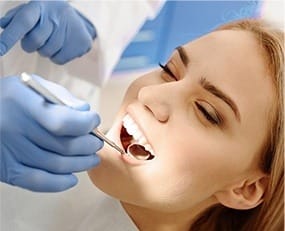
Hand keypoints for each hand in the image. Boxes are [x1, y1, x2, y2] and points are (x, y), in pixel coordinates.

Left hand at [0, 1, 95, 63]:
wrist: (79, 20)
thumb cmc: (49, 16)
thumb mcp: (33, 11)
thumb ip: (16, 18)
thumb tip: (2, 25)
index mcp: (41, 6)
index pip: (23, 22)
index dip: (10, 36)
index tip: (0, 50)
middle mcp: (56, 16)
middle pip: (34, 42)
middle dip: (30, 45)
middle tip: (36, 40)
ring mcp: (70, 30)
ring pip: (46, 53)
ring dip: (45, 50)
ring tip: (52, 40)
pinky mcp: (81, 43)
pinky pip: (58, 60)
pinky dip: (56, 56)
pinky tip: (62, 46)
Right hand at [0, 75, 102, 191]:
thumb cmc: (13, 98)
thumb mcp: (35, 86)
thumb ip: (61, 96)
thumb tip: (85, 111)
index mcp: (21, 102)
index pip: (62, 121)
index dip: (86, 123)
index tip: (94, 120)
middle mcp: (13, 128)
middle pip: (64, 146)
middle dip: (89, 145)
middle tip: (97, 142)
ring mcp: (9, 152)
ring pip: (57, 165)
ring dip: (82, 163)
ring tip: (92, 158)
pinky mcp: (7, 169)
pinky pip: (38, 182)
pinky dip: (59, 183)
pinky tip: (73, 178)